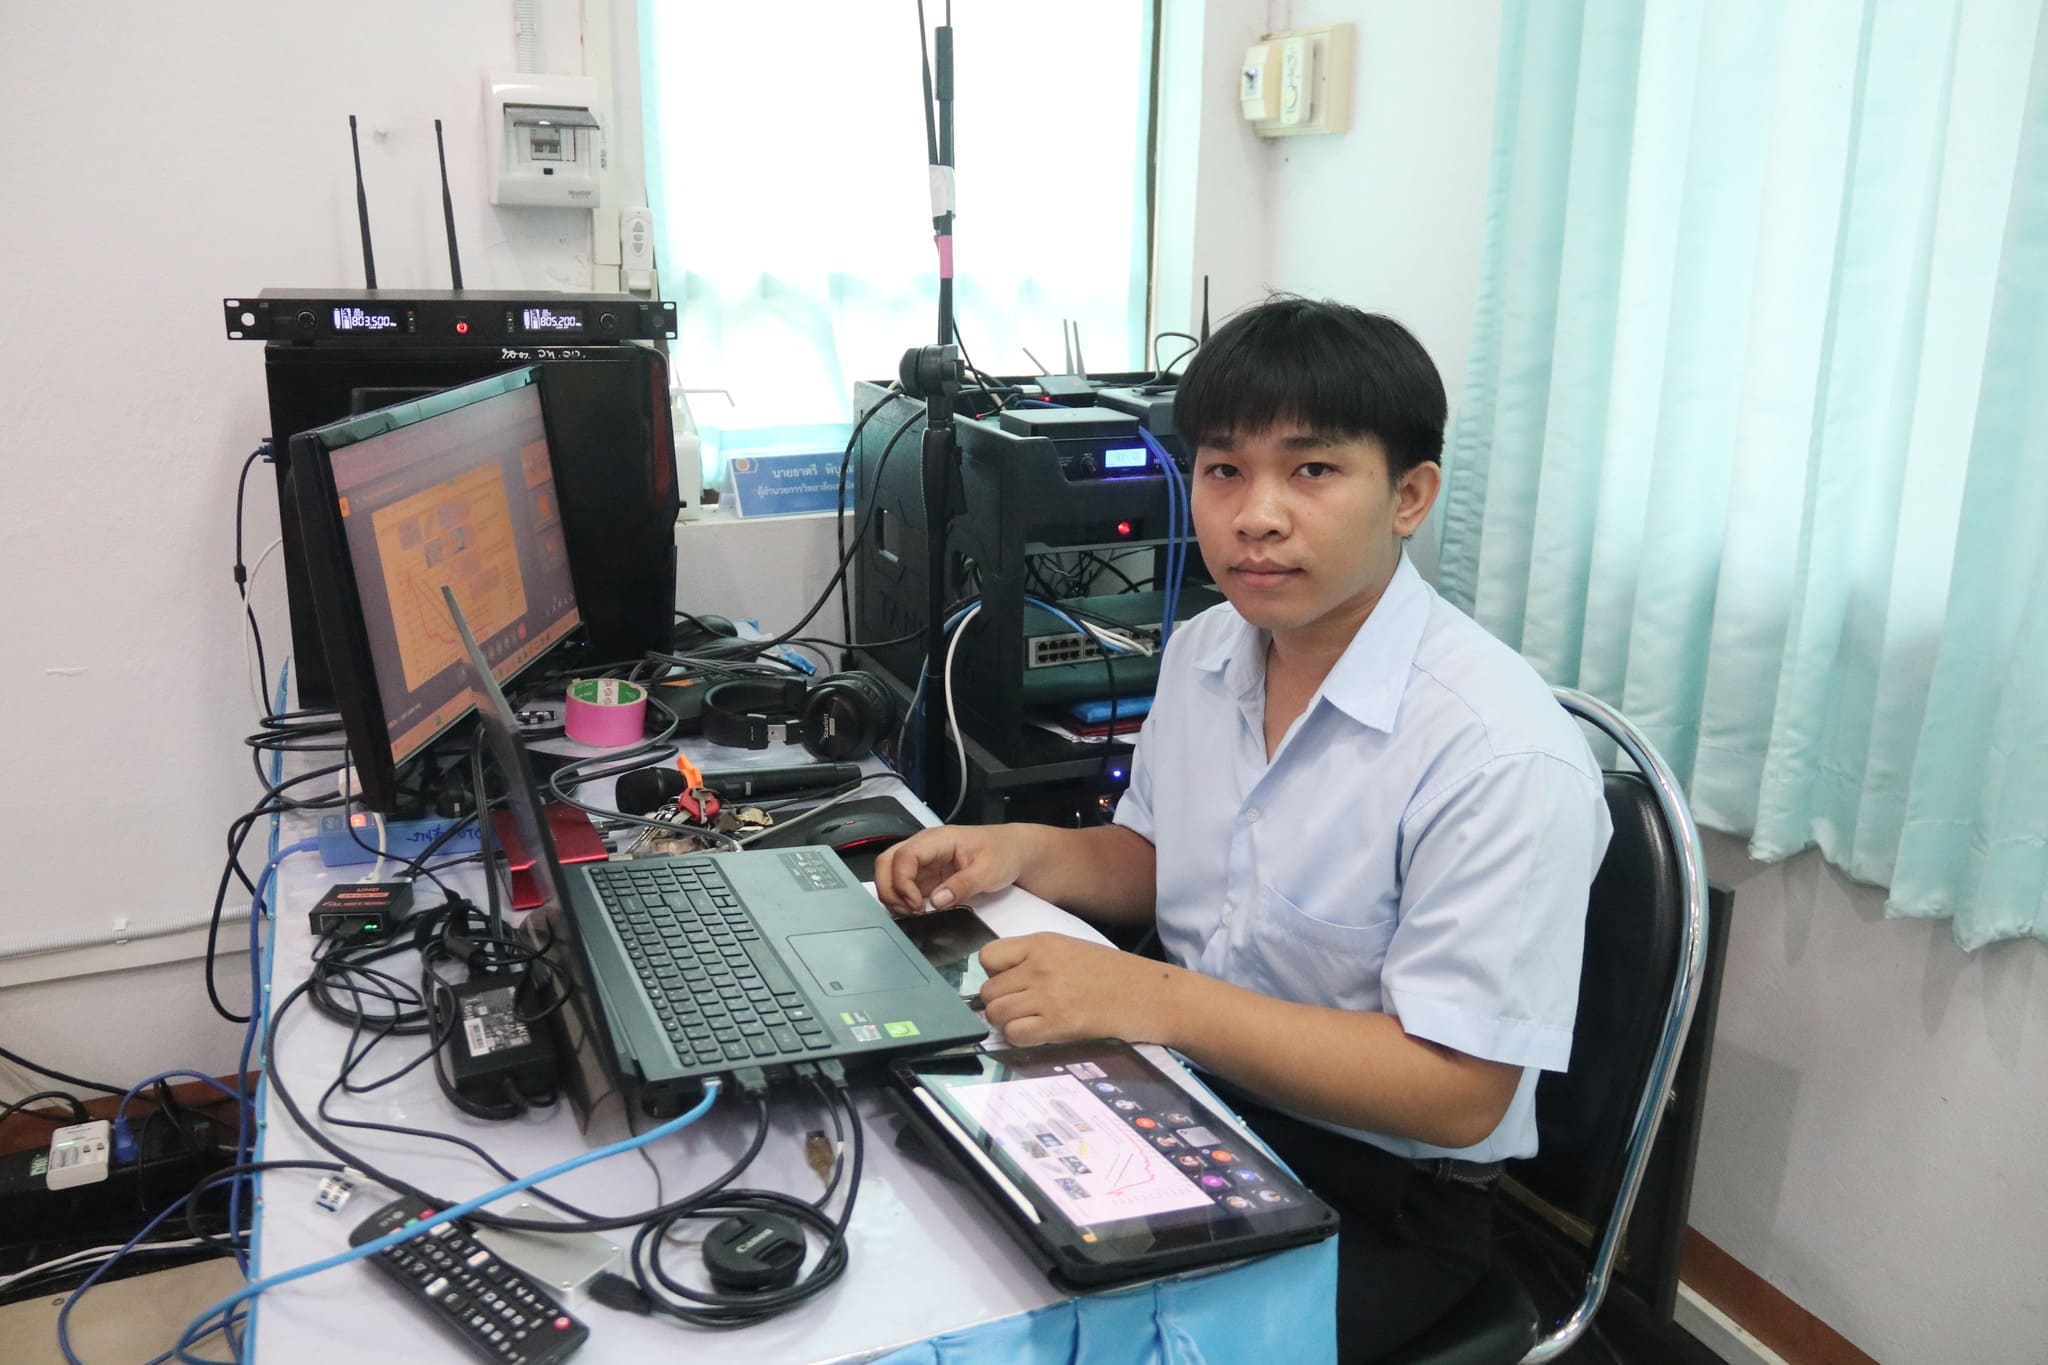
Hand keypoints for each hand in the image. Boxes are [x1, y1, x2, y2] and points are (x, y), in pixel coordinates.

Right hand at [873, 824, 1030, 916]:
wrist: (1014, 851)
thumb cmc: (1004, 853)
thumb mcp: (989, 871)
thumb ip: (963, 885)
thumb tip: (937, 901)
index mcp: (938, 839)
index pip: (904, 856)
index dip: (902, 883)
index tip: (917, 905)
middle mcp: (925, 847)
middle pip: (886, 862)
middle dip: (890, 889)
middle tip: (909, 911)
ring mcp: (924, 860)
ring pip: (890, 873)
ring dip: (894, 895)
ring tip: (913, 912)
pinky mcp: (927, 874)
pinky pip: (904, 884)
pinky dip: (903, 899)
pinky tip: (918, 911)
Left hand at [976, 934, 1183, 1047]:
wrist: (1153, 994)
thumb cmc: (1116, 974)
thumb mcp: (1071, 949)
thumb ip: (1035, 959)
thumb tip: (1003, 980)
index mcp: (1043, 942)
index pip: (988, 957)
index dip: (994, 975)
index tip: (1009, 984)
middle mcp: (1040, 965)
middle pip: (988, 991)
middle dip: (1000, 1004)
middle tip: (1022, 1010)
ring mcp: (1048, 994)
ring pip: (996, 1014)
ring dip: (1008, 1023)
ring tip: (1031, 1022)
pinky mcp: (1059, 1022)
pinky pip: (1014, 1034)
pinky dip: (1021, 1039)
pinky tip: (1040, 1034)